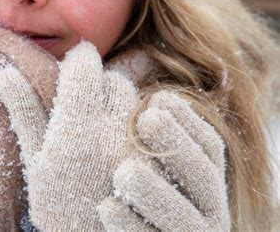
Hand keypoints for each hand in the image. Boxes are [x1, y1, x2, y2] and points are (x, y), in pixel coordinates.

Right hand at [0, 41, 139, 229]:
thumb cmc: (57, 205)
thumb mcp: (34, 161)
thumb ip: (24, 113)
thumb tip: (5, 72)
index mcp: (75, 125)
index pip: (84, 65)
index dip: (78, 58)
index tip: (74, 62)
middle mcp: (112, 127)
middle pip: (112, 79)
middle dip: (98, 82)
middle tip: (84, 99)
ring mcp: (138, 142)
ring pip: (135, 98)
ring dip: (119, 101)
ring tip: (103, 122)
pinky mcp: (158, 156)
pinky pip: (152, 122)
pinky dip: (137, 121)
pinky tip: (122, 139)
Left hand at [97, 91, 230, 230]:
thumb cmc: (137, 200)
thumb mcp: (148, 167)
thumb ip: (147, 140)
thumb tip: (132, 99)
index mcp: (207, 184)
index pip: (209, 147)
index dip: (188, 120)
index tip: (159, 98)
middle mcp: (210, 212)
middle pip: (203, 176)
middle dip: (177, 145)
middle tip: (147, 120)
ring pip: (184, 218)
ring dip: (155, 192)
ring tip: (125, 171)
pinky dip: (129, 226)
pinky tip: (106, 207)